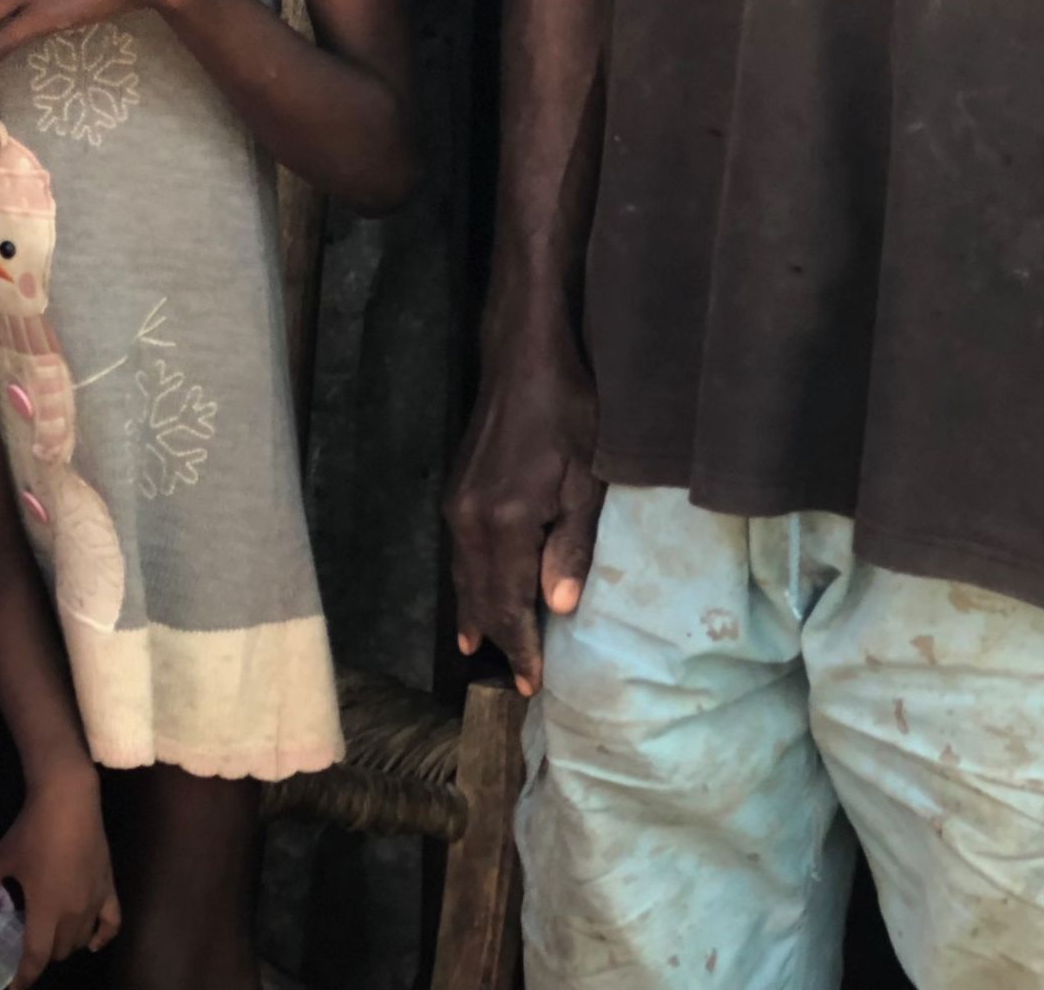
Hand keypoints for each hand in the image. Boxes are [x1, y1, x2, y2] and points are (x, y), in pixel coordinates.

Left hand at [0, 767, 116, 981]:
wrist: (69, 802)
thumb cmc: (33, 831)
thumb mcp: (5, 855)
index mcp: (45, 911)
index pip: (35, 958)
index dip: (24, 977)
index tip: (13, 986)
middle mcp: (72, 915)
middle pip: (58, 951)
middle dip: (41, 955)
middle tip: (26, 947)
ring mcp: (94, 902)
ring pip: (81, 940)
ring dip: (65, 945)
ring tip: (49, 937)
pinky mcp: (108, 888)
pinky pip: (112, 923)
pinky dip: (103, 937)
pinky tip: (94, 943)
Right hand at [444, 338, 602, 694]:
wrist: (524, 357)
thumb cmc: (570, 413)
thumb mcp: (587, 481)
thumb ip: (572, 547)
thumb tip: (559, 608)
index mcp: (504, 522)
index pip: (509, 603)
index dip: (523, 647)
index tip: (536, 686)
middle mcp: (469, 519)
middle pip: (479, 596)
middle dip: (499, 640)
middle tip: (519, 684)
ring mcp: (457, 503)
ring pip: (463, 576)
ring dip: (478, 615)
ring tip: (486, 651)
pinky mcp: (456, 489)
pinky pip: (459, 553)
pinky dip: (468, 583)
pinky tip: (473, 596)